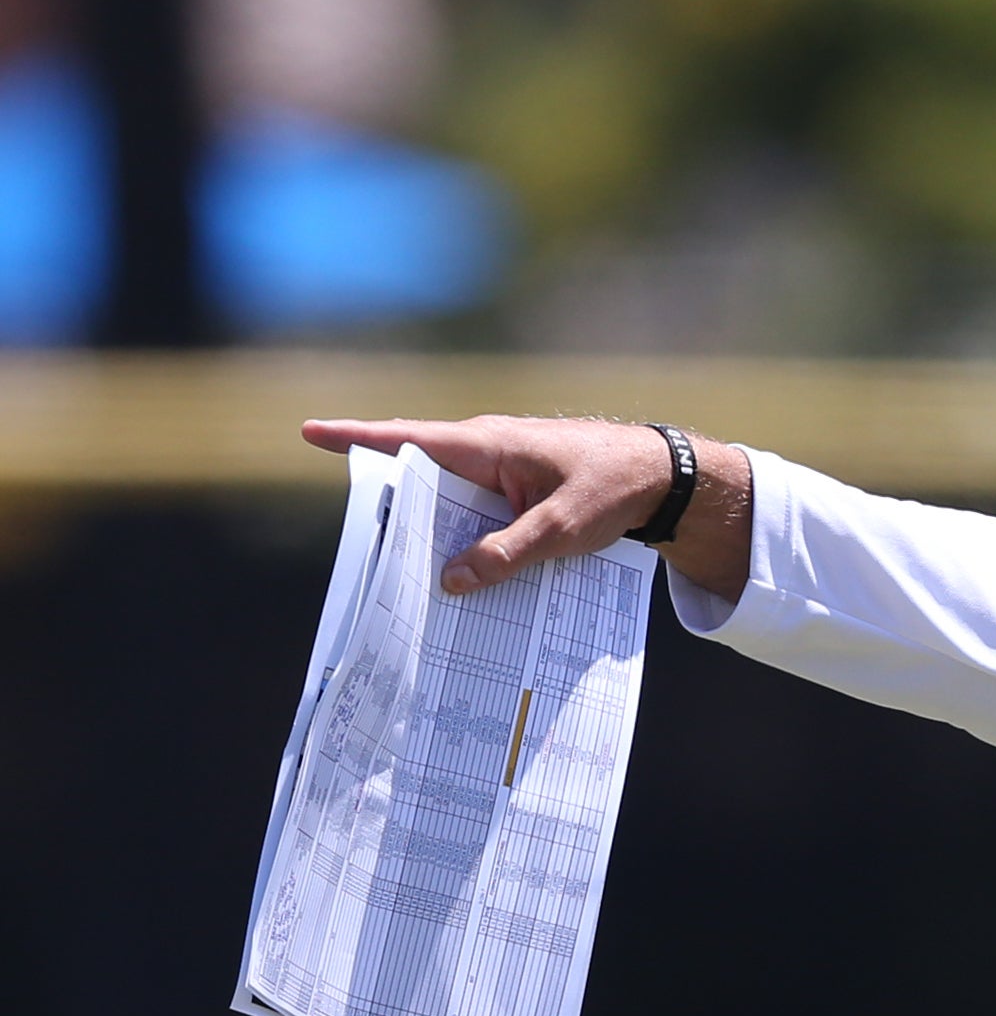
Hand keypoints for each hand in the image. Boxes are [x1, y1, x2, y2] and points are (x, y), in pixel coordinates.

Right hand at [299, 415, 749, 600]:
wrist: (666, 478)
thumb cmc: (615, 487)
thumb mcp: (562, 528)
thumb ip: (507, 553)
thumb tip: (451, 581)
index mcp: (486, 445)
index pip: (408, 440)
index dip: (357, 439)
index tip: (309, 433)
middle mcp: (485, 453)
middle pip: (420, 482)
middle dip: (391, 513)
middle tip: (363, 555)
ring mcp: (500, 475)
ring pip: (449, 506)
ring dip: (431, 536)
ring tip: (406, 582)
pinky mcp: (517, 496)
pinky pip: (477, 518)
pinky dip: (466, 543)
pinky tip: (461, 581)